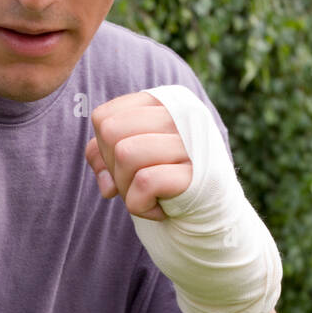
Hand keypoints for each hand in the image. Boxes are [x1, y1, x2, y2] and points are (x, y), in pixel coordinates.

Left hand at [84, 89, 192, 220]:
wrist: (209, 211)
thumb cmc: (163, 179)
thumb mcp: (129, 160)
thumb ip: (102, 155)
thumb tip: (106, 183)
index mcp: (164, 100)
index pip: (103, 117)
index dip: (103, 149)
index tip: (129, 165)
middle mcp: (182, 112)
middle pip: (111, 132)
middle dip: (114, 168)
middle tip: (138, 183)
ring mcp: (193, 140)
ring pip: (125, 154)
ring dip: (127, 189)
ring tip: (150, 195)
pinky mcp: (198, 173)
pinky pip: (144, 182)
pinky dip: (142, 205)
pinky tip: (159, 209)